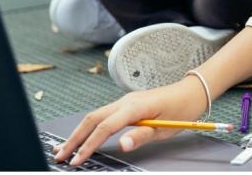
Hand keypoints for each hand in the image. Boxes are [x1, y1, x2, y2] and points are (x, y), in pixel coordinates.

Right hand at [52, 76, 207, 165]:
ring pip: (94, 116)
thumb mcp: (164, 128)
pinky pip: (102, 115)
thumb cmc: (181, 109)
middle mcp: (125, 101)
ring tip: (64, 148)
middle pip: (92, 119)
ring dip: (78, 132)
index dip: (89, 144)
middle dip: (74, 138)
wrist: (191, 92)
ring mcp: (124, 101)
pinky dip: (89, 126)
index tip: (77, 159)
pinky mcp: (126, 104)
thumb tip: (122, 145)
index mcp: (134, 106)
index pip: (105, 127)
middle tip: (60, 155)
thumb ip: (141, 136)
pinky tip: (82, 135)